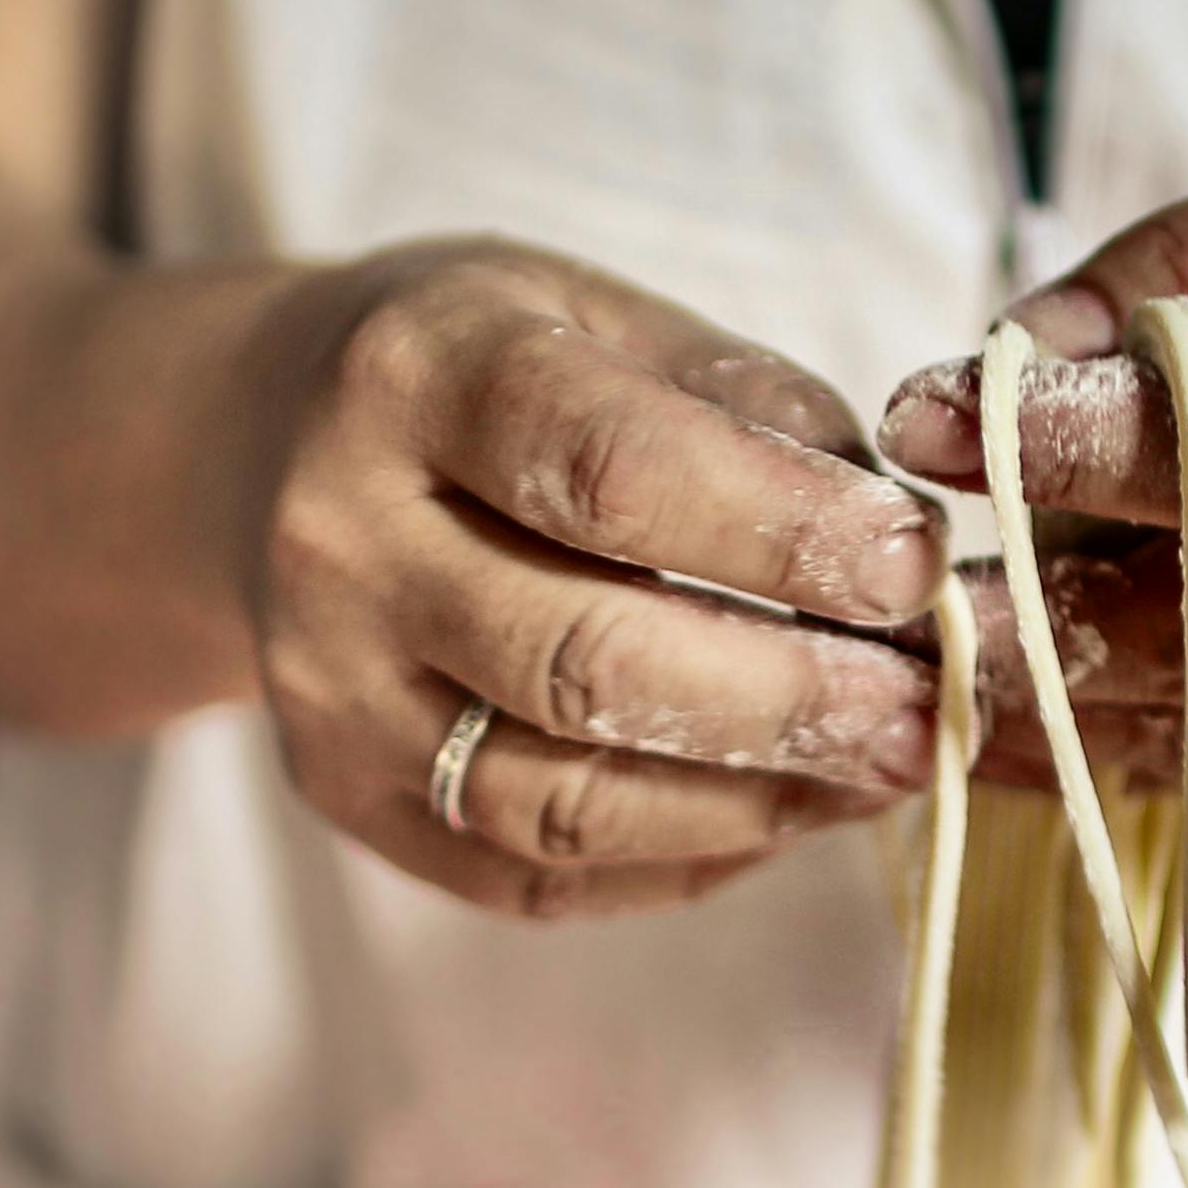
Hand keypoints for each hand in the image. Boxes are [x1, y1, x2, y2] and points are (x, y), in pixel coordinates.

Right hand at [246, 240, 951, 916]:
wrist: (264, 457)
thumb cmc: (480, 377)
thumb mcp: (596, 314)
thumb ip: (744, 403)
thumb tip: (892, 533)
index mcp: (414, 378)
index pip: (607, 473)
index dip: (779, 531)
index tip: (911, 564)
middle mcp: (344, 544)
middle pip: (582, 661)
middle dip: (785, 698)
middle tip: (923, 707)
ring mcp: (333, 694)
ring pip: (561, 799)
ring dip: (753, 801)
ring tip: (880, 771)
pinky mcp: (353, 802)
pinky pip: (538, 874)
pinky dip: (687, 858)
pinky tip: (784, 811)